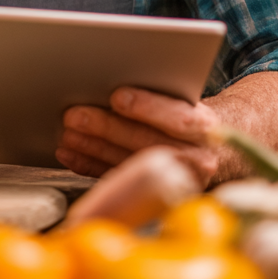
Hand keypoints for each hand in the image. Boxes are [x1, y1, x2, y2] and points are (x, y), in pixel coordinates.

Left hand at [57, 86, 220, 185]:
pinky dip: (89, 165)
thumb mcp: (184, 100)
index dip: (147, 107)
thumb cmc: (185, 116)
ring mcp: (176, 179)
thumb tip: (112, 84)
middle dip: (106, 127)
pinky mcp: (154, 194)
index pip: (178, 118)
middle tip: (74, 115)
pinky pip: (117, 178)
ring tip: (67, 134)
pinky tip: (69, 154)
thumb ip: (159, 92)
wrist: (210, 149)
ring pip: (129, 162)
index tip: (116, 97)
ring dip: (92, 147)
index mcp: (204, 127)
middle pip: (146, 141)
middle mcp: (196, 157)